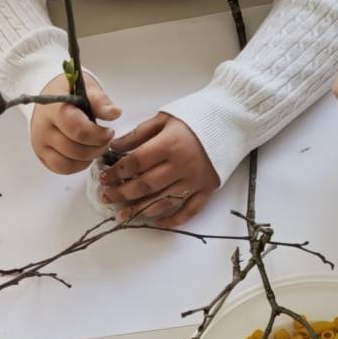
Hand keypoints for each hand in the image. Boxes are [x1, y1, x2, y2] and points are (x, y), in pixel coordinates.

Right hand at [29, 72, 121, 174]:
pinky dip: (77, 166)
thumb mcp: (86, 89)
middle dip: (96, 148)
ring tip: (96, 147)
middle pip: (74, 150)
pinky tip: (85, 154)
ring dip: (87, 159)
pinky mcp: (41, 156)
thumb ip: (100, 101)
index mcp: (53, 109)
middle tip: (106, 140)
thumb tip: (115, 113)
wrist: (47, 97)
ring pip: (67, 164)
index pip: (76, 129)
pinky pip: (61, 169)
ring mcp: (40, 145)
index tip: (109, 131)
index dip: (97, 135)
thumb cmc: (69, 92)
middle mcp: (42, 129)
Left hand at [97, 113, 220, 226]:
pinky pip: (189, 210)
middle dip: (123, 193)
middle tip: (107, 197)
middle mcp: (182, 165)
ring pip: (163, 201)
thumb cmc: (196, 116)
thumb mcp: (164, 118)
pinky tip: (155, 222)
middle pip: (146, 185)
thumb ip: (139, 134)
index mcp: (170, 145)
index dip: (117, 172)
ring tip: (122, 214)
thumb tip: (114, 147)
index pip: (136, 163)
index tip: (104, 178)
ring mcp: (196, 180)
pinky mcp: (208, 189)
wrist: (233, 119)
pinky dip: (172, 219)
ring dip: (140, 210)